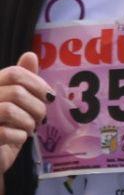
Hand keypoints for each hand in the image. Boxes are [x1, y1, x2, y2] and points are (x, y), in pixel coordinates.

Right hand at [0, 53, 51, 180]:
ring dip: (28, 122)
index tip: (48, 97)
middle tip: (40, 119)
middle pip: (16, 92)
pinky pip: (3, 132)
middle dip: (37, 107)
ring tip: (28, 130)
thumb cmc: (3, 131)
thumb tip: (30, 55)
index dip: (37, 83)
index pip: (14, 73)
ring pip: (9, 110)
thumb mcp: (15, 105)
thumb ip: (21, 82)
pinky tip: (18, 139)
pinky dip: (19, 137)